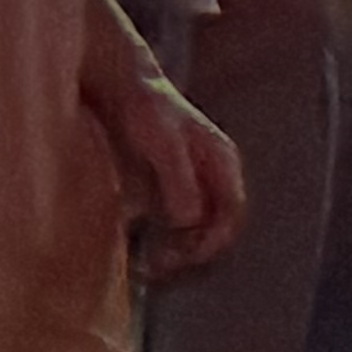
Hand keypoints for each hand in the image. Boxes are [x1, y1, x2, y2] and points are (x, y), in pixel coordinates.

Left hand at [93, 65, 245, 282]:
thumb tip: (189, 221)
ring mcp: (193, 182)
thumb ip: (179, 180)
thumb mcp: (163, 143)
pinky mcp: (170, 189)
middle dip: (194, 252)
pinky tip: (139, 247)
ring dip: (179, 252)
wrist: (118, 85)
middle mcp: (213, 175)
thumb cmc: (143, 110)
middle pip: (218, 229)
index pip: (232, 213)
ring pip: (198, 232)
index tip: (183, 257)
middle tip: (159, 265)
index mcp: (222, 161)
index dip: (213, 241)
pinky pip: (177, 226)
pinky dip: (164, 241)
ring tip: (148, 263)